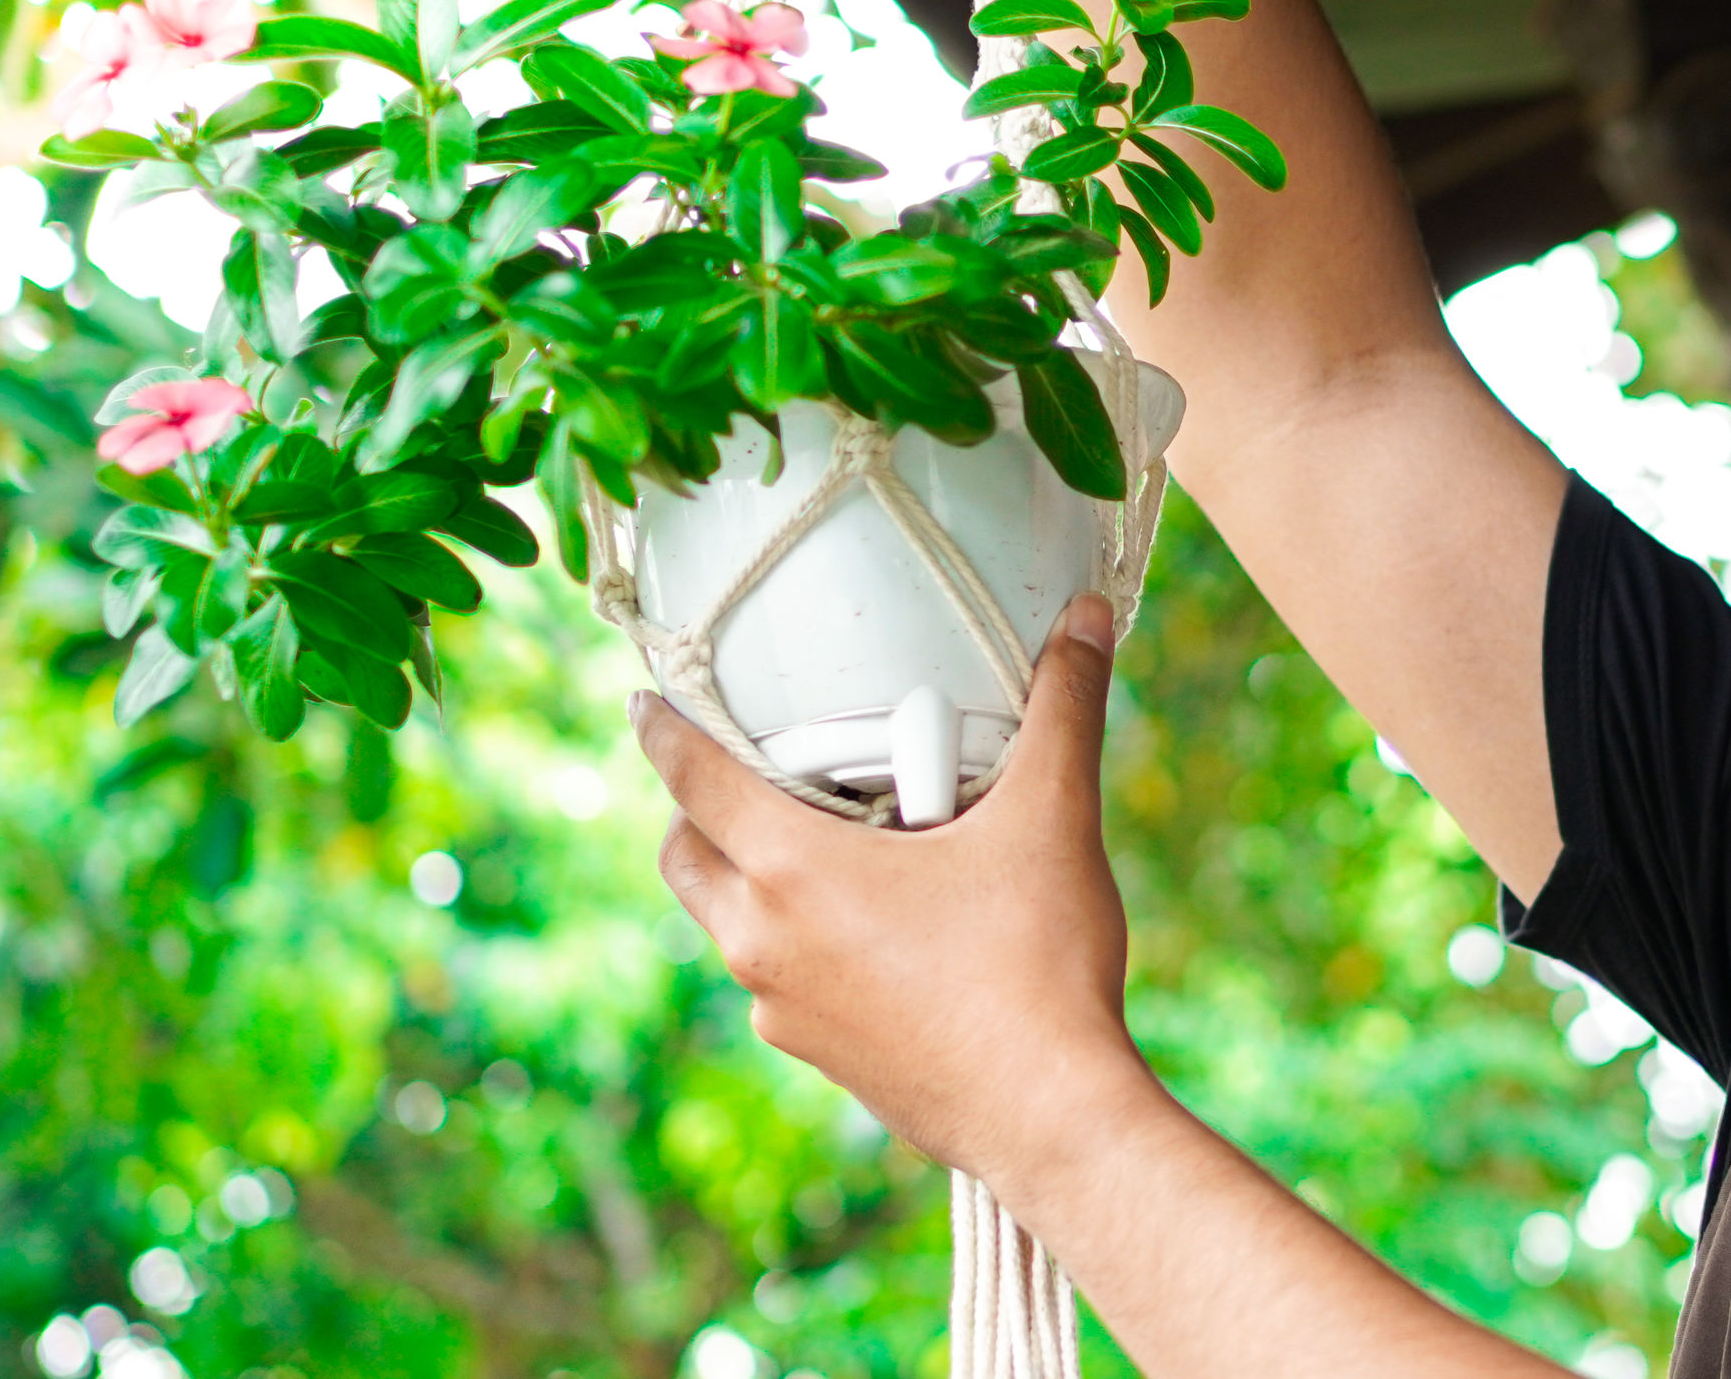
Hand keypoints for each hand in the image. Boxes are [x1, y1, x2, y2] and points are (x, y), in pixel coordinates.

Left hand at [635, 594, 1145, 1175]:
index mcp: (792, 869)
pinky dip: (801, 943)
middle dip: (696, 811)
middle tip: (743, 776)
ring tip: (826, 850)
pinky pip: (781, 981)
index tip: (644, 704)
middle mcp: (763, 940)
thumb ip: (1062, 710)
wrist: (1049, 1115)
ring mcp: (784, 1008)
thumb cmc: (1036, 965)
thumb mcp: (1052, 819)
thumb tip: (1086, 617)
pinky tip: (878, 934)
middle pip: (687, 856)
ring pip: (730, 924)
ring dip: (753, 879)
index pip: (693, 779)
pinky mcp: (820, 1056)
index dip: (664, 731)